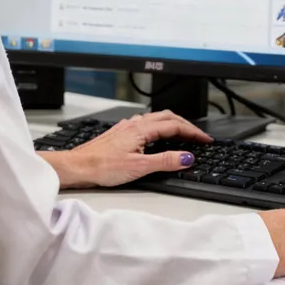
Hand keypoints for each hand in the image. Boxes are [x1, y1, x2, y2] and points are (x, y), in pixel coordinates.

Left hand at [53, 111, 211, 188]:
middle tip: (198, 136)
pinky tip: (155, 136)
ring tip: (182, 134)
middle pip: (167, 117)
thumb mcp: (139, 167)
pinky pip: (145, 123)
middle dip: (186, 125)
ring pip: (156, 118)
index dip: (193, 132)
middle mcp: (135, 124)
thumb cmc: (102, 167)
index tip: (206, 139)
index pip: (175, 126)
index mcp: (142, 129)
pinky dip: (158, 127)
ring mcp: (126, 127)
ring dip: (172, 124)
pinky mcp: (120, 133)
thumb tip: (187, 157)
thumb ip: (165, 161)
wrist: (78, 166)